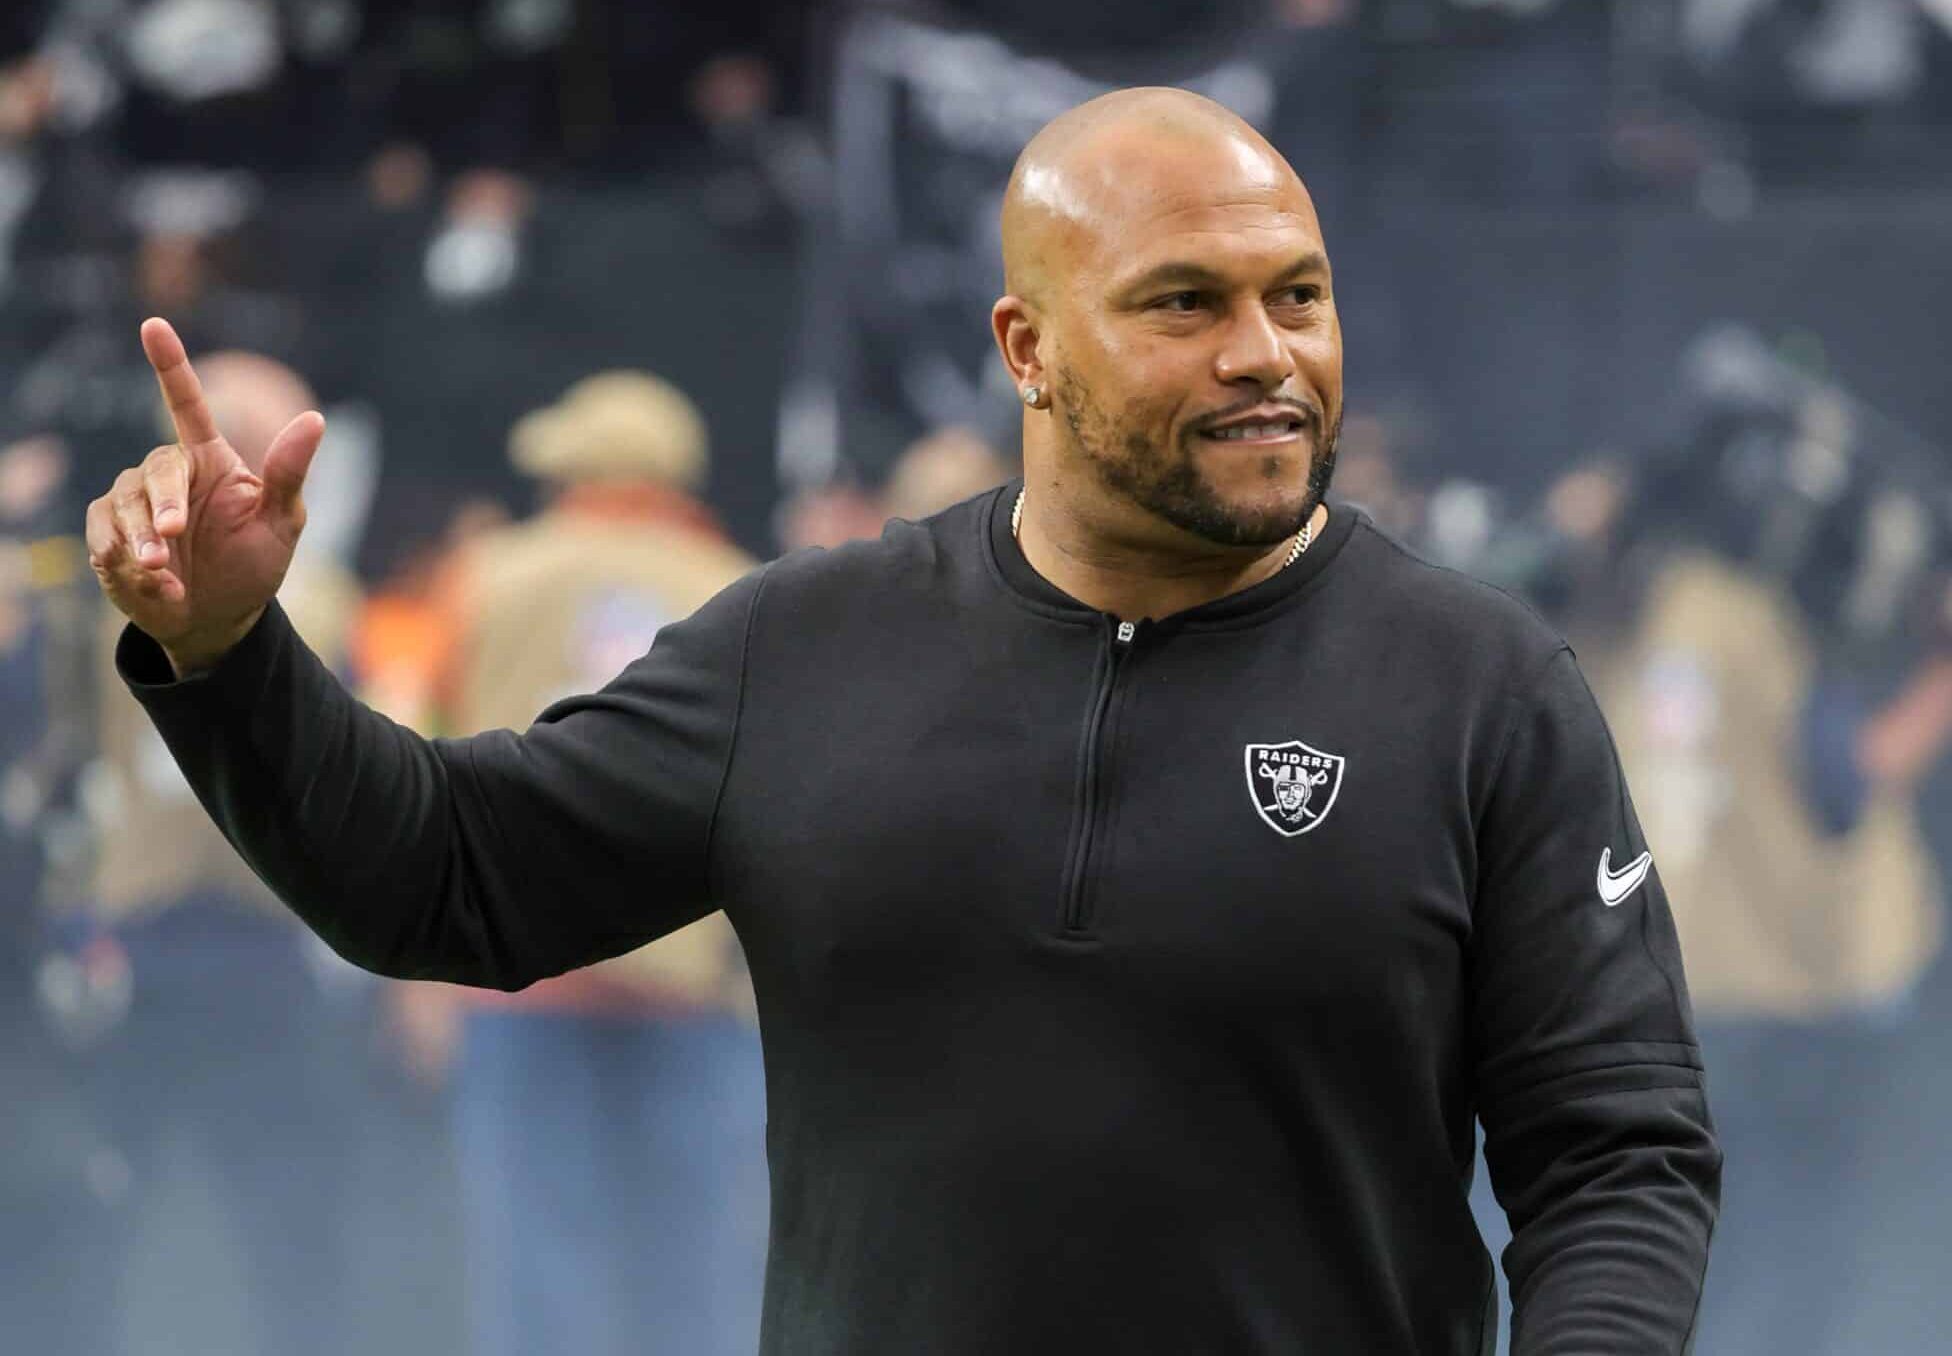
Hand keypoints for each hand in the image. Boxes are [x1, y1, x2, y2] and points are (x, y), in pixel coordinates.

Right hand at [85, 319, 324, 675]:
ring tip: (165, 571)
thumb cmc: (255, 563)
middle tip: (172, 535)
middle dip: (162, 503)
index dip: (170, 364)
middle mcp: (169, 474)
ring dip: (143, 541)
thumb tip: (315, 419)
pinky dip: (126, 561)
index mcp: (210, 460)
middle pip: (156, 469)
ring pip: (124, 505)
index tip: (153, 324)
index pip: (186, 403)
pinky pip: (104, 536)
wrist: (219, 616)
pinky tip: (156, 585)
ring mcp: (134, 502)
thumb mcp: (282, 522)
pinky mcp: (108, 534)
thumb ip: (288, 473)